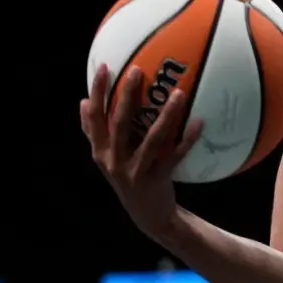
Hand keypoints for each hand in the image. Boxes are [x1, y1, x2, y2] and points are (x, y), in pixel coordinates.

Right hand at [79, 64, 201, 239]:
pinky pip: (174, 155)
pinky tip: (199, 123)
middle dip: (126, 95)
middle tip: (138, 71)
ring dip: (166, 114)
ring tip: (179, 93)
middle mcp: (114, 160)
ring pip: (151, 138)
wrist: (148, 216)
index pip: (94, 116)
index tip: (105, 66)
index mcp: (101, 151)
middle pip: (119, 123)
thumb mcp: (109, 158)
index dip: (98, 91)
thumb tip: (83, 102)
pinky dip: (187, 139)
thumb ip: (95, 133)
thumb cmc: (130, 178)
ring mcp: (135, 171)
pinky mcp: (156, 180)